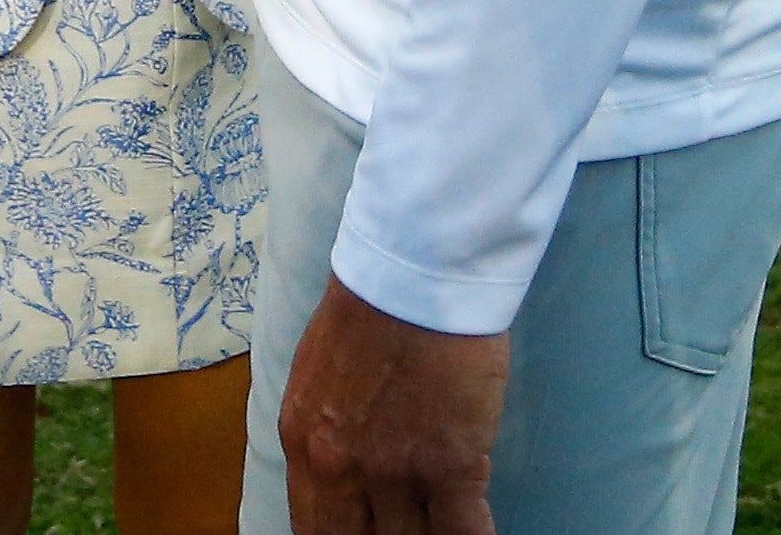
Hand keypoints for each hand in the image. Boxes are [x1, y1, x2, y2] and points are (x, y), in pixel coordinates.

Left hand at [279, 277, 510, 533]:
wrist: (413, 271)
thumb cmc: (369, 308)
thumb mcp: (318, 379)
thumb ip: (328, 436)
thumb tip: (347, 478)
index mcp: (304, 444)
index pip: (313, 532)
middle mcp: (341, 469)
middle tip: (406, 530)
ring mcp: (396, 472)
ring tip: (440, 526)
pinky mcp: (450, 466)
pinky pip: (463, 532)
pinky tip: (476, 531)